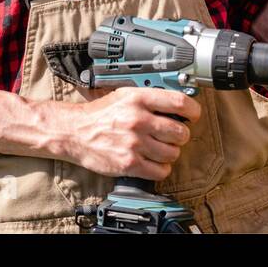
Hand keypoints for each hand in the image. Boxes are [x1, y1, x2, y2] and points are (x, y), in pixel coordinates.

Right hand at [58, 87, 201, 180]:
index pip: (179, 103)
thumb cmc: (100, 114)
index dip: (193, 111)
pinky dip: (161, 169)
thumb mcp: (125, 95)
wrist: (74, 132)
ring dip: (170, 153)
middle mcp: (138, 120)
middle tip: (172, 136)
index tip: (193, 116)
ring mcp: (134, 143)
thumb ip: (151, 98)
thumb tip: (179, 104)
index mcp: (138, 99)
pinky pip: (160, 171)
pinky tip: (153, 162)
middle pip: (180, 132)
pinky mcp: (129, 164)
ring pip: (173, 153)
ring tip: (160, 149)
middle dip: (180, 135)